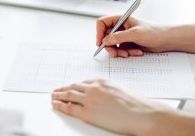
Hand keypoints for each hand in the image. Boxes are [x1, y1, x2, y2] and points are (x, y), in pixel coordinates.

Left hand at [51, 79, 169, 134]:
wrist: (141, 113)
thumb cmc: (135, 104)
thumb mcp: (118, 90)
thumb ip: (106, 90)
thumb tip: (100, 96)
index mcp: (101, 81)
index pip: (82, 82)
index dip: (73, 85)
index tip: (68, 86)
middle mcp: (93, 88)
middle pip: (73, 86)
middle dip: (63, 88)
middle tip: (56, 90)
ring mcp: (89, 99)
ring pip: (68, 95)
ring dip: (58, 95)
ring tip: (53, 96)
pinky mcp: (88, 112)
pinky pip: (69, 107)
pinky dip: (60, 105)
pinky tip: (56, 105)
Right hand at [96, 16, 166, 57]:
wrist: (165, 40)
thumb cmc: (154, 32)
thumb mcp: (135, 34)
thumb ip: (119, 37)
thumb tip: (105, 40)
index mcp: (121, 19)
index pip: (102, 23)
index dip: (99, 32)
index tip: (100, 43)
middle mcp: (120, 27)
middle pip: (105, 36)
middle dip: (110, 46)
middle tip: (114, 53)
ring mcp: (123, 35)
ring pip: (112, 45)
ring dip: (119, 51)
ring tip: (129, 53)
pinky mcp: (127, 43)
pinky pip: (120, 50)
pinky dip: (126, 53)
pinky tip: (136, 51)